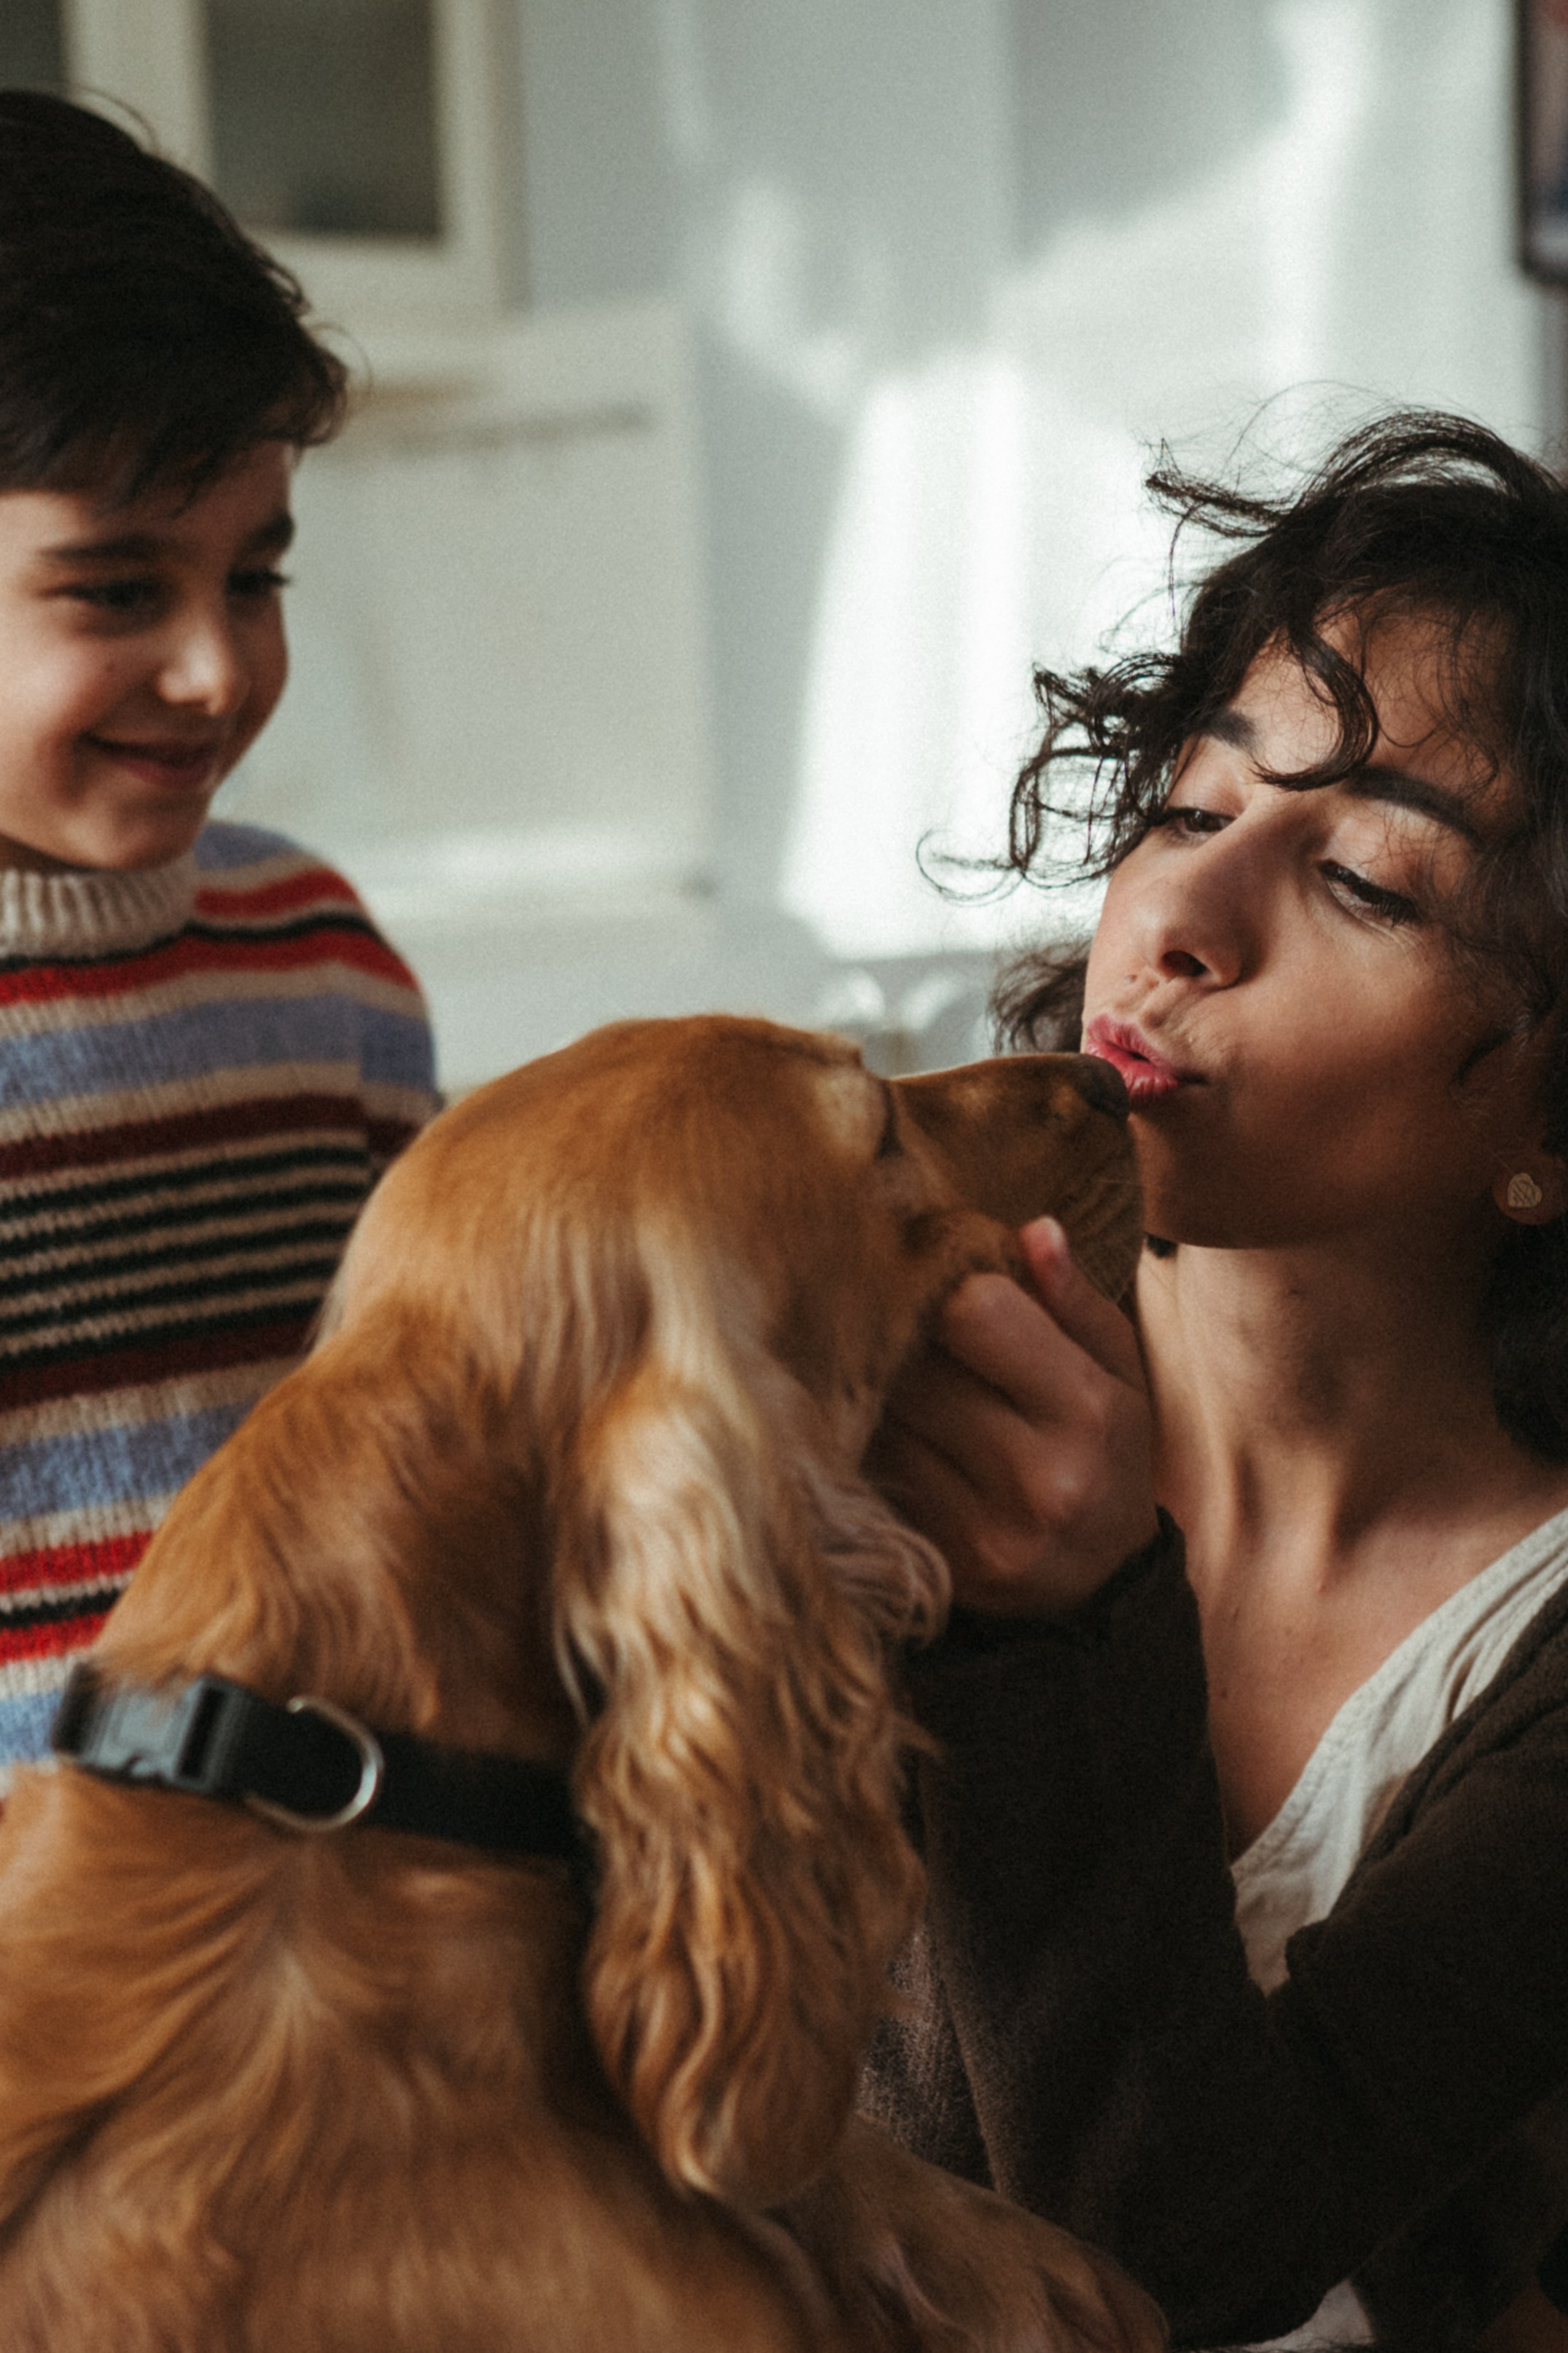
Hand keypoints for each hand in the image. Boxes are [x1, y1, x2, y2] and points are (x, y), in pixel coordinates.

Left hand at [868, 1217, 1157, 1616]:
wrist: (1099, 1592)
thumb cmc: (1107, 1456)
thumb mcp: (1118, 1374)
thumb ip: (1075, 1301)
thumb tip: (1032, 1230)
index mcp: (1084, 1411)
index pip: (975, 1311)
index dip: (949, 1281)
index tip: (945, 1276)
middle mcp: (1034, 1475)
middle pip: (915, 1362)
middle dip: (904, 1330)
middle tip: (905, 1318)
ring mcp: (976, 1528)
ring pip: (882, 1415)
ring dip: (878, 1384)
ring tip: (901, 1374)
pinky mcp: (933, 1560)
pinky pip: (871, 1470)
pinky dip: (872, 1439)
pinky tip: (893, 1429)